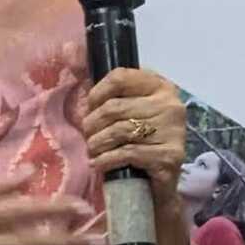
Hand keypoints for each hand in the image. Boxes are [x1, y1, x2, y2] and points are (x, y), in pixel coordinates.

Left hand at [78, 68, 186, 206]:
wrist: (159, 186)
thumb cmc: (141, 142)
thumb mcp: (129, 112)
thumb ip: (109, 90)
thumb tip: (71, 57)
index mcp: (161, 87)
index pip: (121, 77)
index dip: (97, 92)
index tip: (88, 108)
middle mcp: (170, 105)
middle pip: (116, 107)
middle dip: (93, 124)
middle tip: (87, 136)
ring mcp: (173, 131)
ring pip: (120, 131)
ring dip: (97, 143)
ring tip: (92, 150)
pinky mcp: (169, 156)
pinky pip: (127, 153)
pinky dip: (106, 159)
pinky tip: (98, 164)